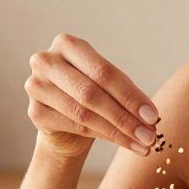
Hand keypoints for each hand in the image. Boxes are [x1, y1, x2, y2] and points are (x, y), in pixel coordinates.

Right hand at [25, 34, 159, 157]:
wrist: (64, 122)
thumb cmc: (91, 96)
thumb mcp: (108, 87)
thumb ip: (126, 95)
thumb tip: (151, 118)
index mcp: (67, 44)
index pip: (104, 72)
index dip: (131, 96)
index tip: (154, 116)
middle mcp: (46, 61)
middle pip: (92, 93)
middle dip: (125, 117)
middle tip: (149, 135)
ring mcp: (36, 86)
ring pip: (83, 113)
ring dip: (117, 132)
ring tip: (142, 144)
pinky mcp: (34, 112)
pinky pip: (74, 127)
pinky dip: (102, 136)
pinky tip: (123, 143)